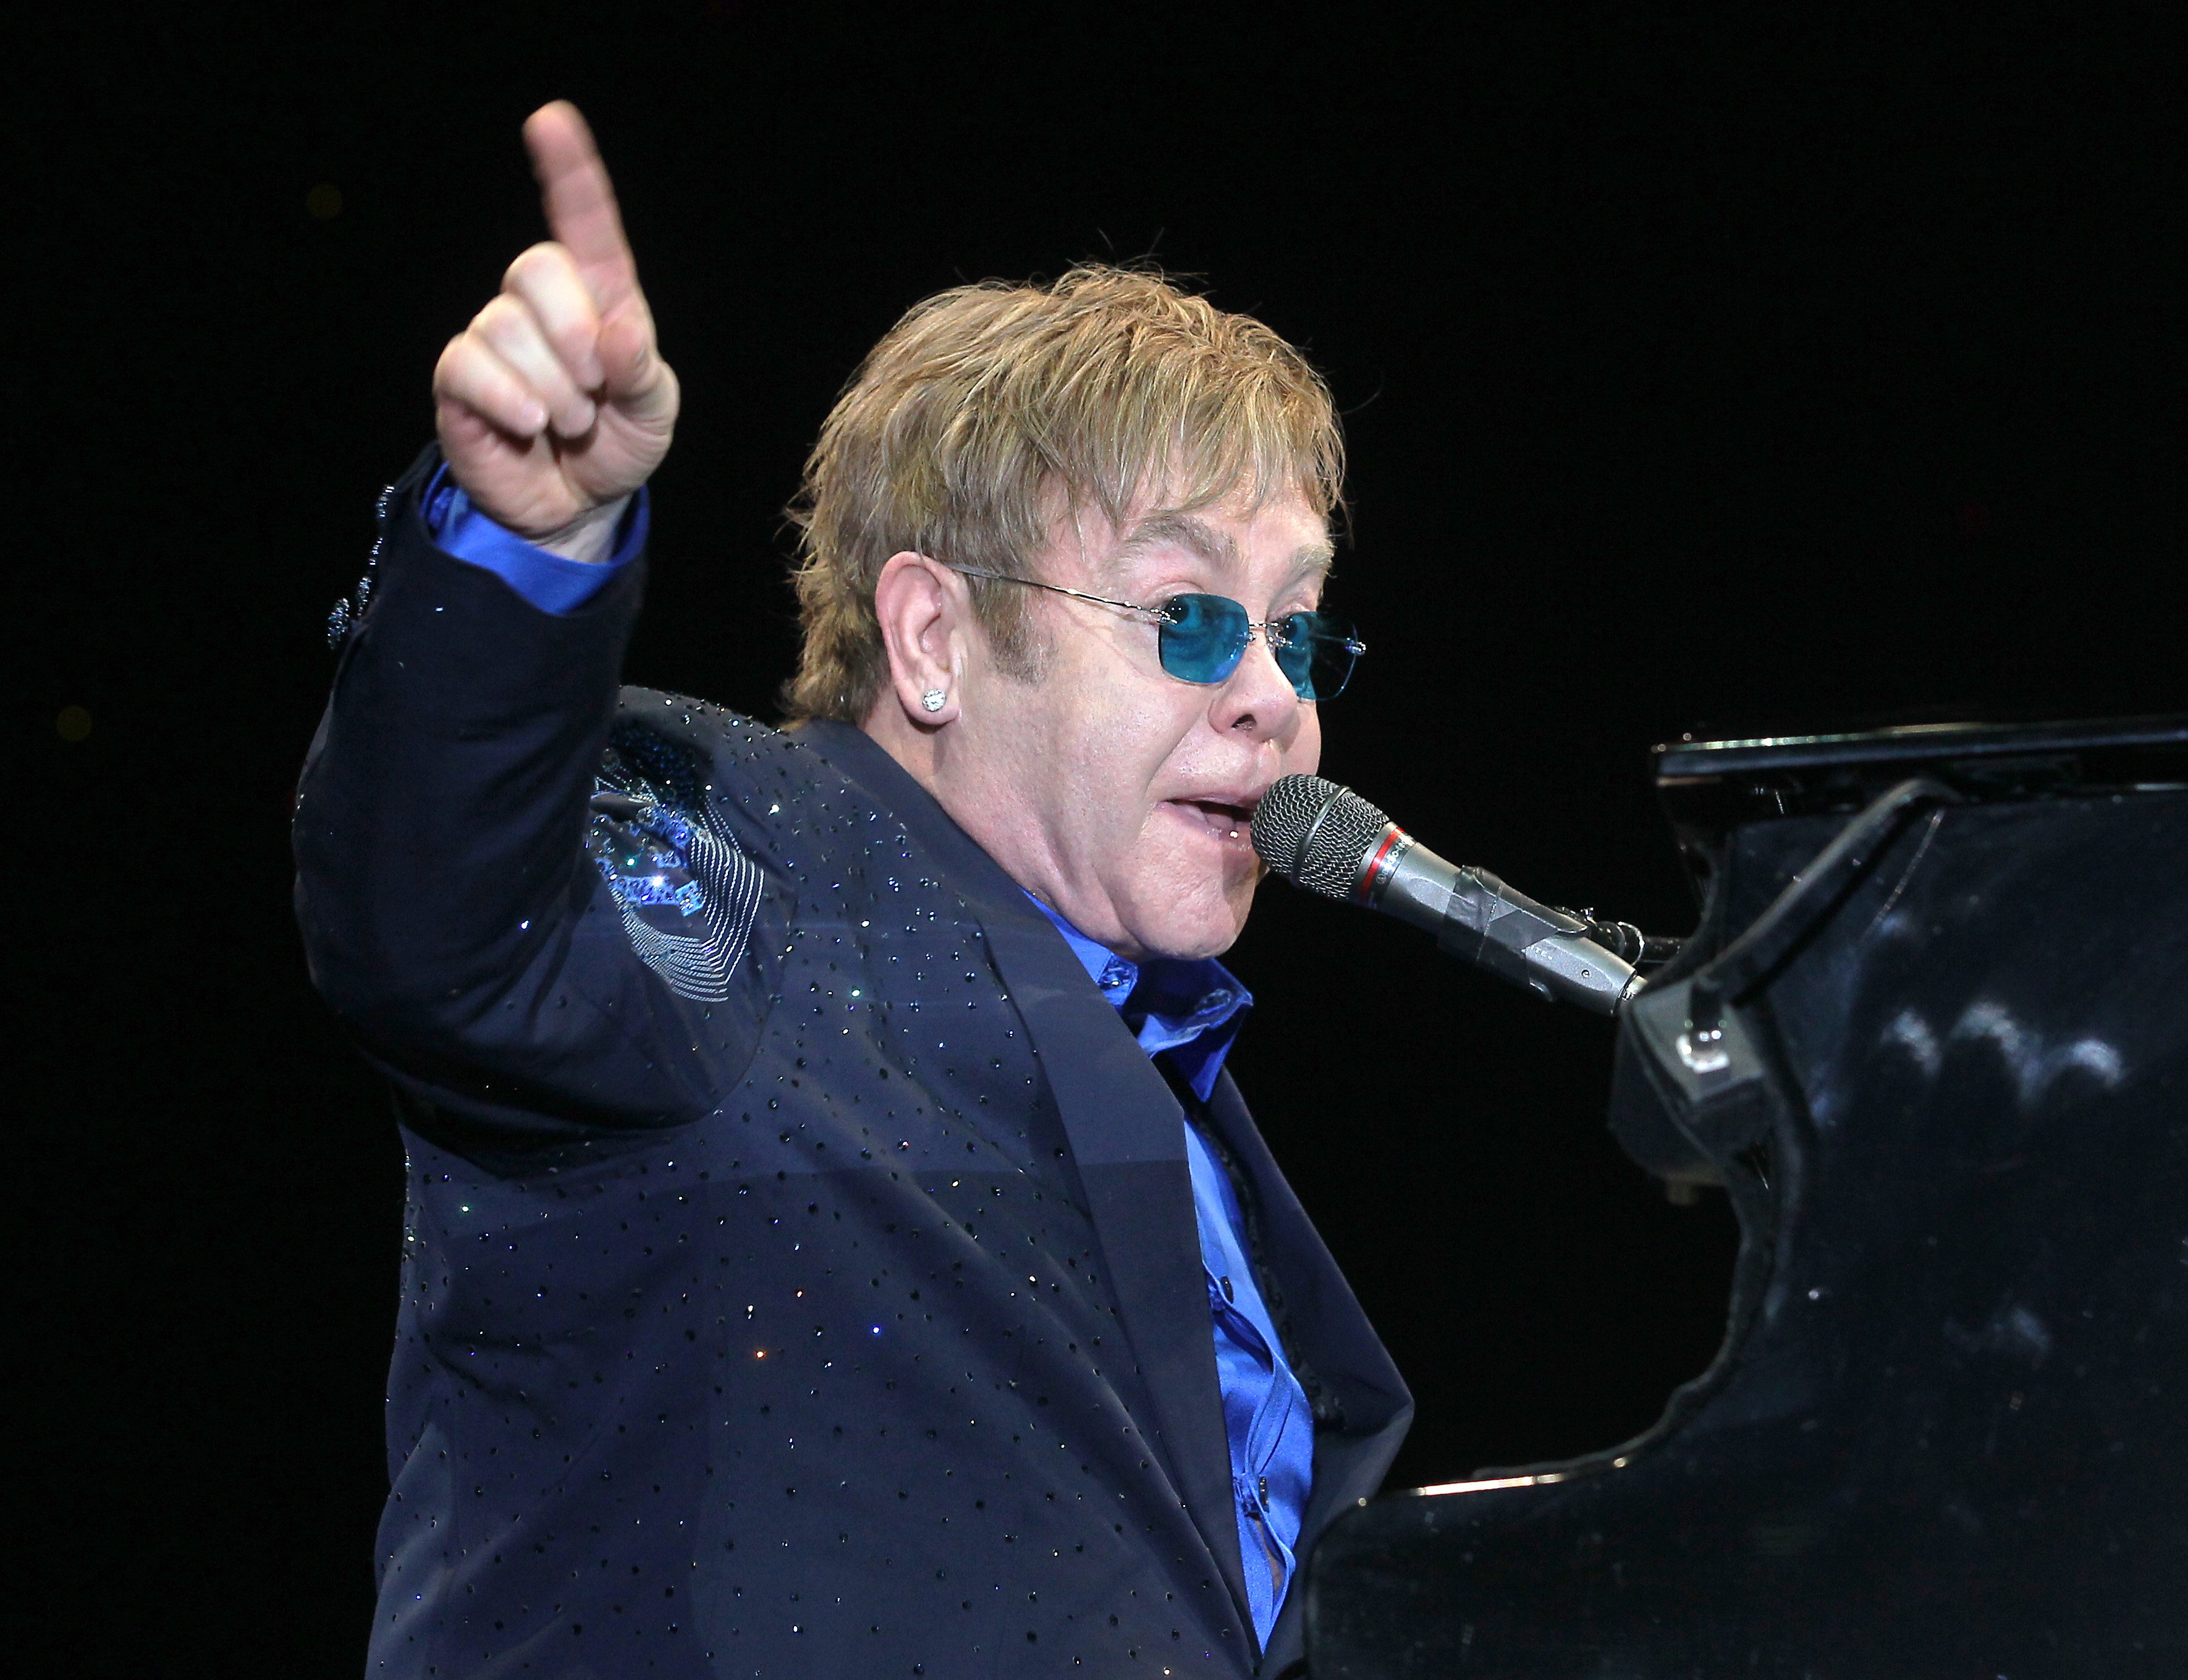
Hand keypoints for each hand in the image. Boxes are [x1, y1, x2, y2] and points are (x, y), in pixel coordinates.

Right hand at [433, 102, 679, 545]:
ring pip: (506, 326)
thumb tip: (619, 332)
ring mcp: (494, 337)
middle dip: (575, 334)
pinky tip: (533, 426)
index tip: (551, 121)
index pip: (584, 223)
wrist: (579, 505)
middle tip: (596, 391)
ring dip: (553, 388)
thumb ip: (643, 372)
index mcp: (598, 296)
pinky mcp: (460, 379)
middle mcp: (540, 304)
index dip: (568, 172)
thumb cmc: (619, 443)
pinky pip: (472, 366)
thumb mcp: (653, 413)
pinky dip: (511, 400)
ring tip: (569, 422)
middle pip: (536, 268)